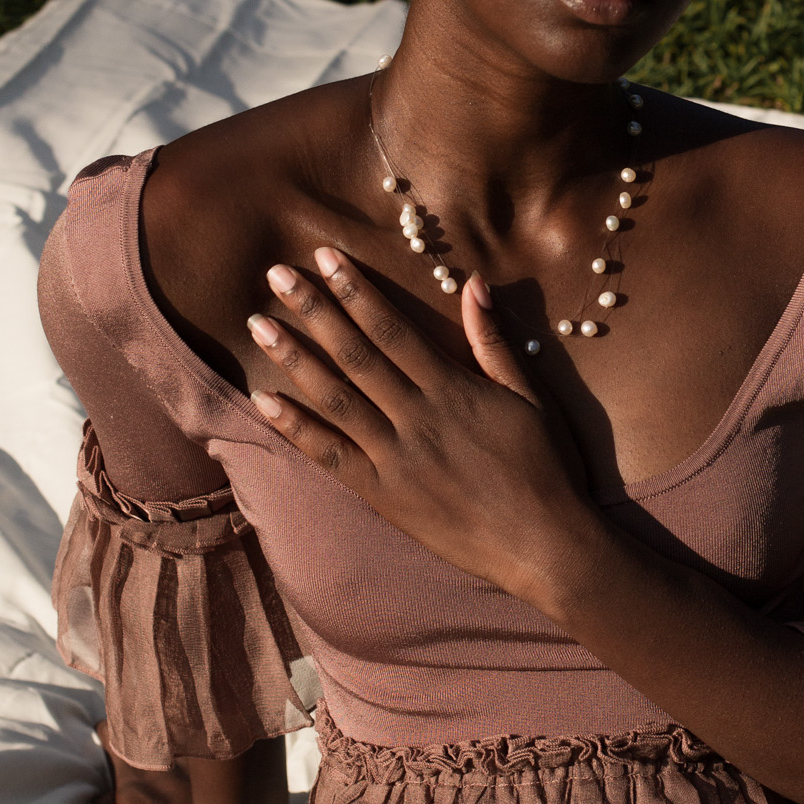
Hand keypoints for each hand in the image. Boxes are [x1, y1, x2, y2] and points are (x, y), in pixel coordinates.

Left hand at [247, 253, 601, 608]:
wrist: (544, 545)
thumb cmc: (545, 467)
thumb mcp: (529, 396)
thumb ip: (492, 341)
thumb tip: (473, 283)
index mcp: (453, 389)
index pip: (392, 329)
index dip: (356, 291)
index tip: (325, 258)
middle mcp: (418, 418)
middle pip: (355, 355)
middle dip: (314, 311)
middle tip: (276, 275)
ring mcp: (396, 459)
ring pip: (335, 399)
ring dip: (294, 359)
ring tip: (258, 324)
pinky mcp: (383, 495)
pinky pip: (331, 455)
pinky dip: (296, 427)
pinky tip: (263, 399)